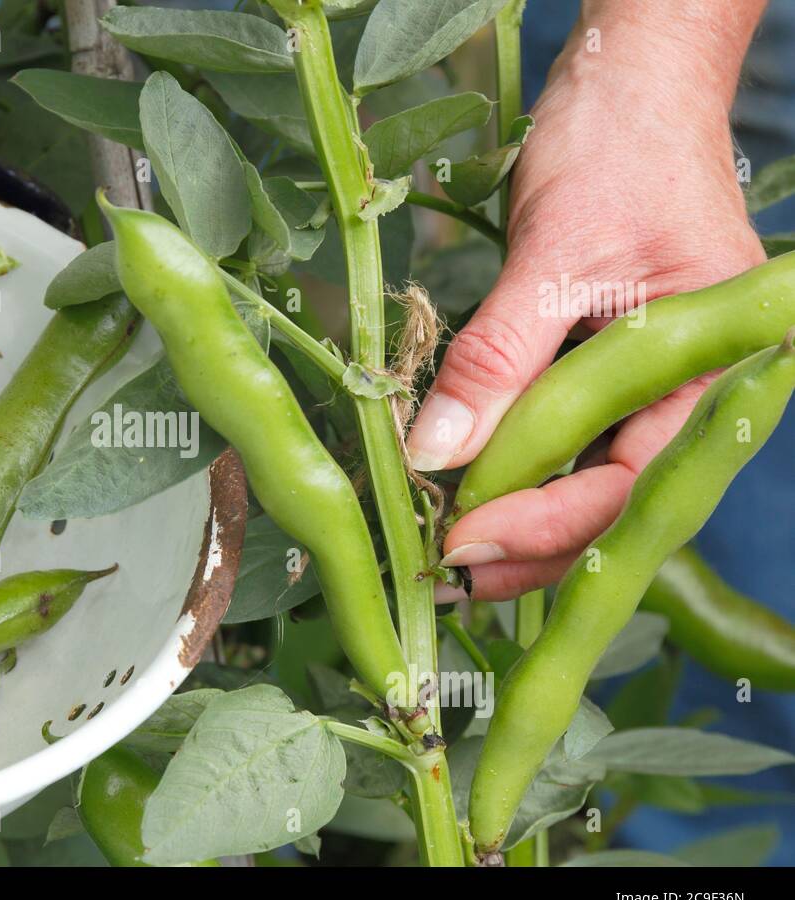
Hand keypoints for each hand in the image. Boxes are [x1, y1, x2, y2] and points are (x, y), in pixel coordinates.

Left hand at [406, 0, 767, 601]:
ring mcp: (648, 385)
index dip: (541, 524)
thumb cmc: (619, 147)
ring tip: (445, 549)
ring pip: (583, 480)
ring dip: (515, 516)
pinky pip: (562, 438)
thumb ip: (496, 360)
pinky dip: (512, 466)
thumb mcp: (554, 256)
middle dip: (526, 545)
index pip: (627, 482)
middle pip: (609, 501)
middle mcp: (687, 391)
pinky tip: (465, 491)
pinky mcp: (603, 372)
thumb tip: (434, 453)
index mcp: (710, 369)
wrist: (629, 80)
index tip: (460, 543)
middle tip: (444, 574)